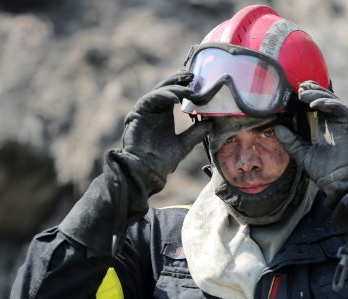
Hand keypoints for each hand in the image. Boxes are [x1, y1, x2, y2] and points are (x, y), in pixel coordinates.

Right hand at [120, 71, 211, 194]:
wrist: (148, 173)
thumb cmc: (163, 161)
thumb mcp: (184, 144)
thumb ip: (196, 132)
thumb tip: (211, 123)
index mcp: (164, 115)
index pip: (173, 94)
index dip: (184, 86)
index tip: (198, 81)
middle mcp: (154, 111)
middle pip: (165, 88)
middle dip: (178, 80)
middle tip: (192, 76)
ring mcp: (144, 112)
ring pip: (158, 92)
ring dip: (173, 89)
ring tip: (188, 90)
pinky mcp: (137, 115)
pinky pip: (149, 100)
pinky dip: (162, 96)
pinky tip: (175, 98)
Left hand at [274, 81, 347, 198]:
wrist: (338, 183)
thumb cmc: (324, 171)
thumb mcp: (302, 153)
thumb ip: (290, 141)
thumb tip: (277, 128)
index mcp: (327, 127)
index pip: (319, 106)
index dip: (309, 96)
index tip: (296, 91)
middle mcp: (337, 123)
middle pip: (326, 99)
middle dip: (313, 90)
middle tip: (300, 86)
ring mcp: (345, 123)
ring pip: (333, 101)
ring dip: (318, 95)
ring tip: (304, 93)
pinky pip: (341, 109)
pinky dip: (328, 104)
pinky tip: (314, 104)